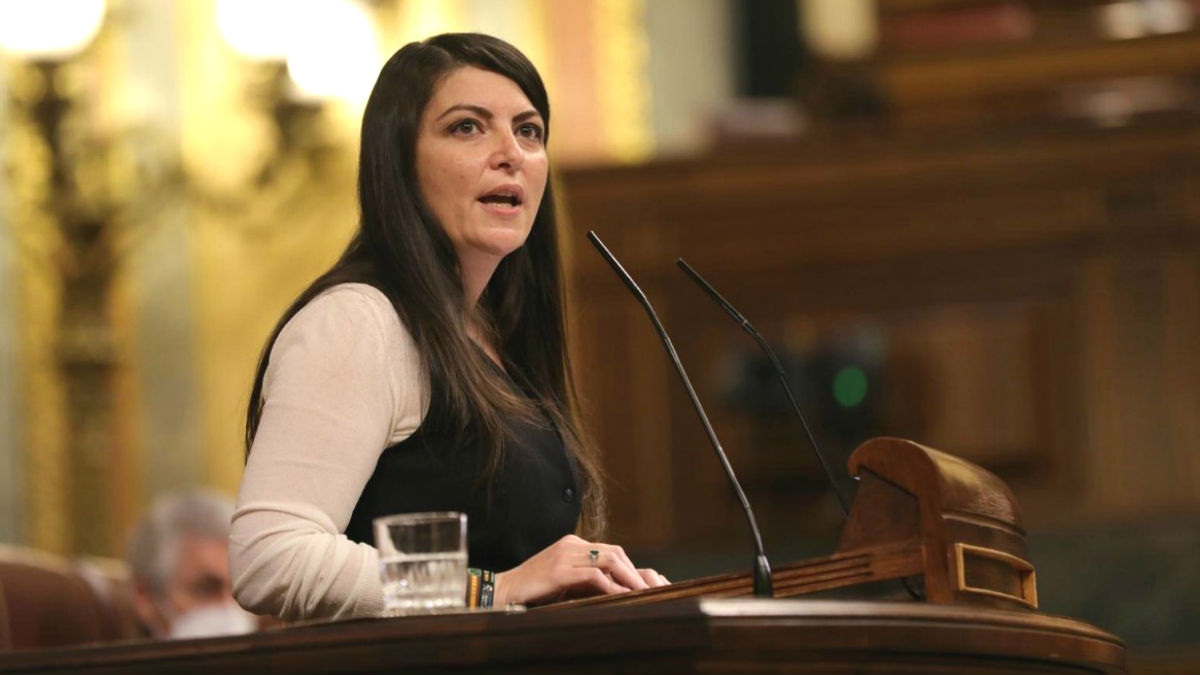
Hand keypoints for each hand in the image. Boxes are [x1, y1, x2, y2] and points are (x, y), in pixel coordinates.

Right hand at [493, 534, 669, 606]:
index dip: (629, 568)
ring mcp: (565, 555)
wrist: (503, 590)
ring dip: (628, 578)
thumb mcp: (563, 580)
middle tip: (650, 589)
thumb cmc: (533, 589)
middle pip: (614, 553)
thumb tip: (614, 589)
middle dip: (634, 572)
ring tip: (641, 593)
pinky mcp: (559, 570)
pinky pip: (593, 575)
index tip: (642, 585)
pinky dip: (610, 586)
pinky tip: (620, 597)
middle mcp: (571, 545)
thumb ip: (585, 579)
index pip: (610, 551)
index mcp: (573, 544)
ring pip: (608, 561)